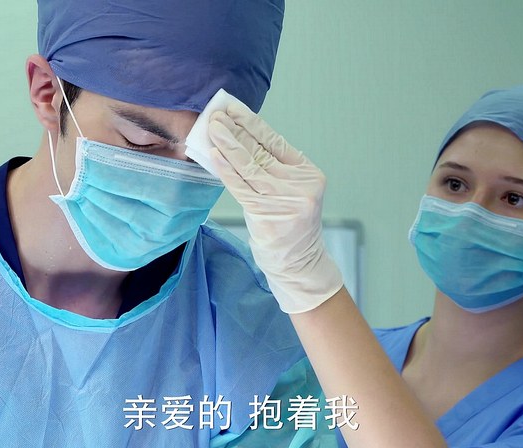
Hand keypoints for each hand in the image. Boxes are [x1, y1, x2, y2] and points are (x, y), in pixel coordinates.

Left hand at [208, 103, 342, 312]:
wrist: (298, 263)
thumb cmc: (289, 225)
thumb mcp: (292, 193)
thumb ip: (274, 169)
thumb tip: (239, 140)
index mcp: (309, 173)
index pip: (276, 142)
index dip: (253, 124)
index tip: (234, 110)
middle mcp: (300, 184)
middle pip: (261, 151)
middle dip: (236, 130)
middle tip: (217, 114)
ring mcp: (284, 199)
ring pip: (249, 165)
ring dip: (228, 144)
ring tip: (213, 127)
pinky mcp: (266, 213)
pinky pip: (240, 185)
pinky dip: (225, 168)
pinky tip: (214, 154)